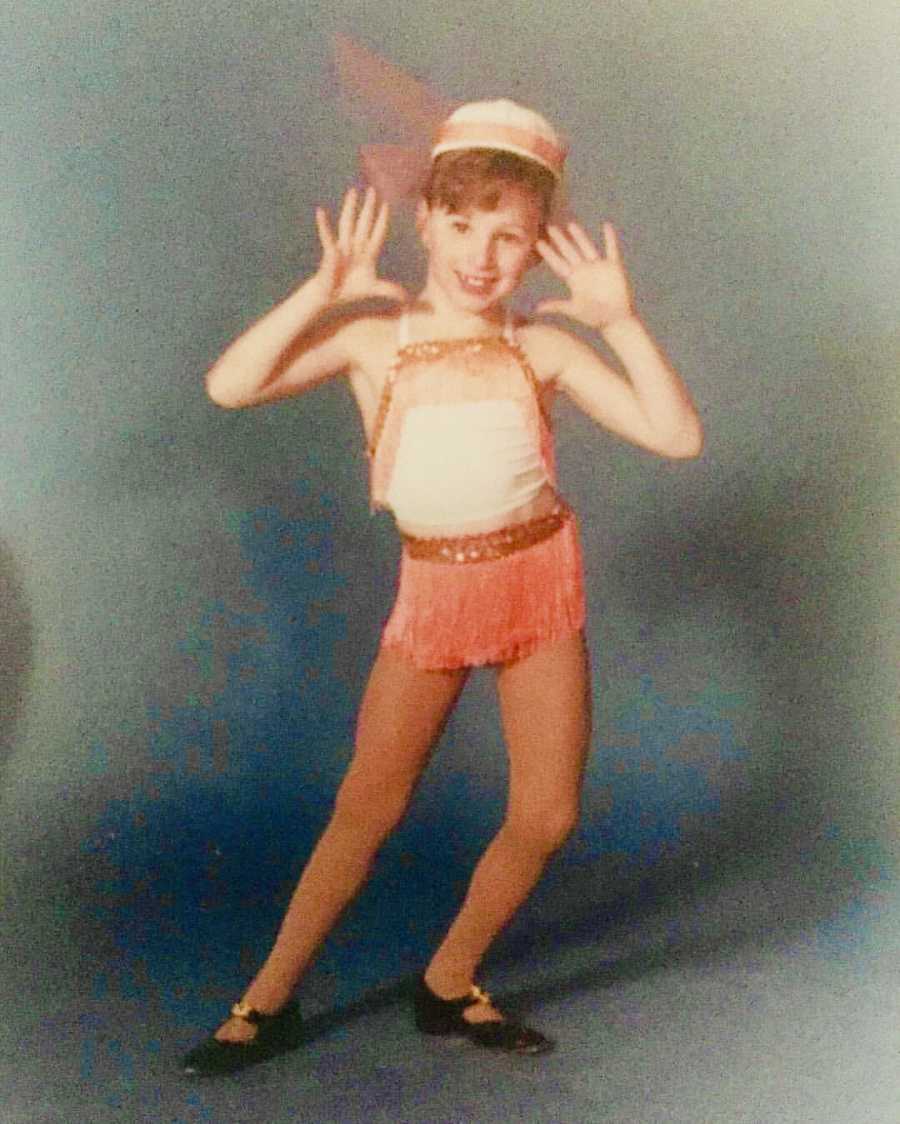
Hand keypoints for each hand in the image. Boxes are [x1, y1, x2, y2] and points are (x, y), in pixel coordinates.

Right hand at [313, 186, 406, 304]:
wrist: (330, 296)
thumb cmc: (349, 290)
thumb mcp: (373, 288)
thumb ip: (389, 289)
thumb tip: (406, 297)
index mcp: (367, 253)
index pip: (377, 233)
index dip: (382, 220)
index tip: (386, 205)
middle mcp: (355, 247)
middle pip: (364, 222)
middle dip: (368, 207)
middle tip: (372, 190)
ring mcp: (343, 248)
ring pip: (348, 223)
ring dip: (350, 208)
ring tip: (352, 192)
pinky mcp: (331, 252)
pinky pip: (327, 237)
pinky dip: (323, 225)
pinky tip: (320, 211)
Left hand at [535, 221, 634, 329]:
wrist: (616, 319)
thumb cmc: (595, 318)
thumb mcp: (573, 309)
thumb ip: (556, 306)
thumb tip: (536, 309)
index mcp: (574, 280)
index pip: (558, 263)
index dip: (548, 253)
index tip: (538, 242)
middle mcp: (584, 271)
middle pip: (569, 252)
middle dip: (560, 240)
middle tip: (550, 227)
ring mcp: (598, 267)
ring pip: (587, 247)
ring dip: (579, 236)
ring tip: (571, 224)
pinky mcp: (613, 267)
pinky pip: (611, 249)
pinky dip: (610, 238)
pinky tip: (606, 226)